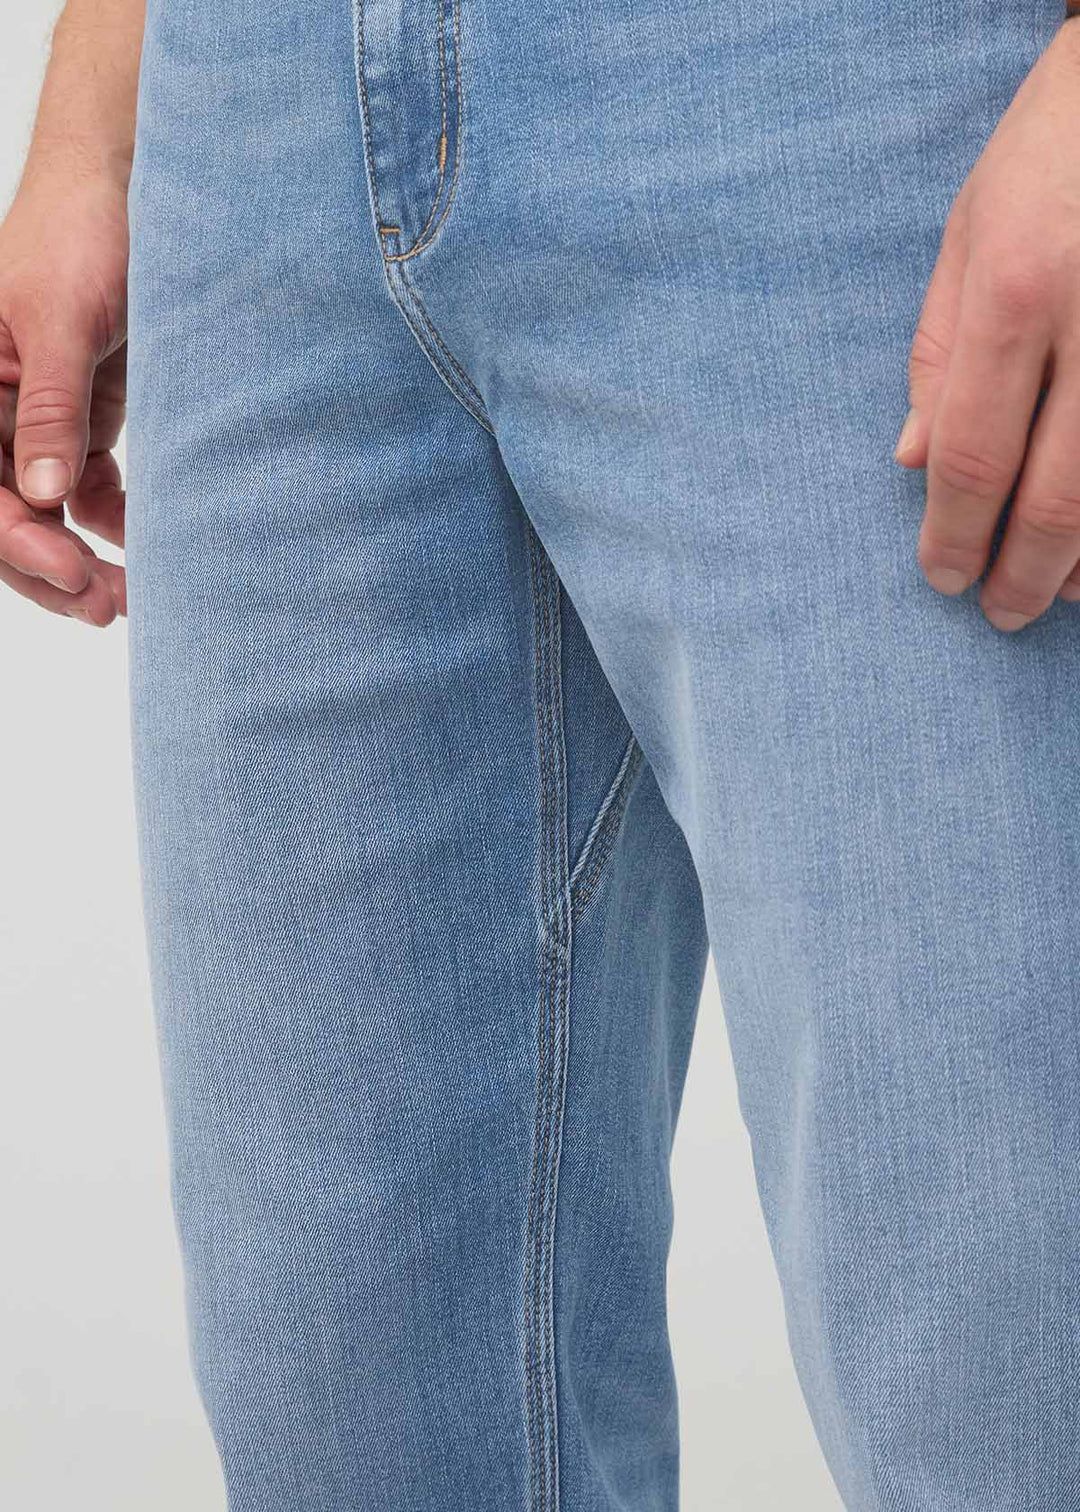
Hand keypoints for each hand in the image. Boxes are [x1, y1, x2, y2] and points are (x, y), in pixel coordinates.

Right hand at [0, 170, 127, 626]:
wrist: (134, 189)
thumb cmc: (82, 231)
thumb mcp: (62, 319)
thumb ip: (51, 407)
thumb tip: (40, 495)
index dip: (15, 539)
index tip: (70, 570)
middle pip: (5, 512)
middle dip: (47, 567)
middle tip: (104, 605)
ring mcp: (37, 418)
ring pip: (44, 513)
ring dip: (79, 558)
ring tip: (124, 598)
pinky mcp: (84, 420)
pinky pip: (87, 490)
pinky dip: (110, 521)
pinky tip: (137, 545)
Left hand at [897, 21, 1079, 631]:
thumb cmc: (1056, 148)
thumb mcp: (971, 229)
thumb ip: (939, 353)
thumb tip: (913, 464)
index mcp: (1016, 289)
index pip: (972, 455)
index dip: (954, 536)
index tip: (942, 577)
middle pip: (1059, 494)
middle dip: (1024, 572)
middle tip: (1002, 614)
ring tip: (1062, 594)